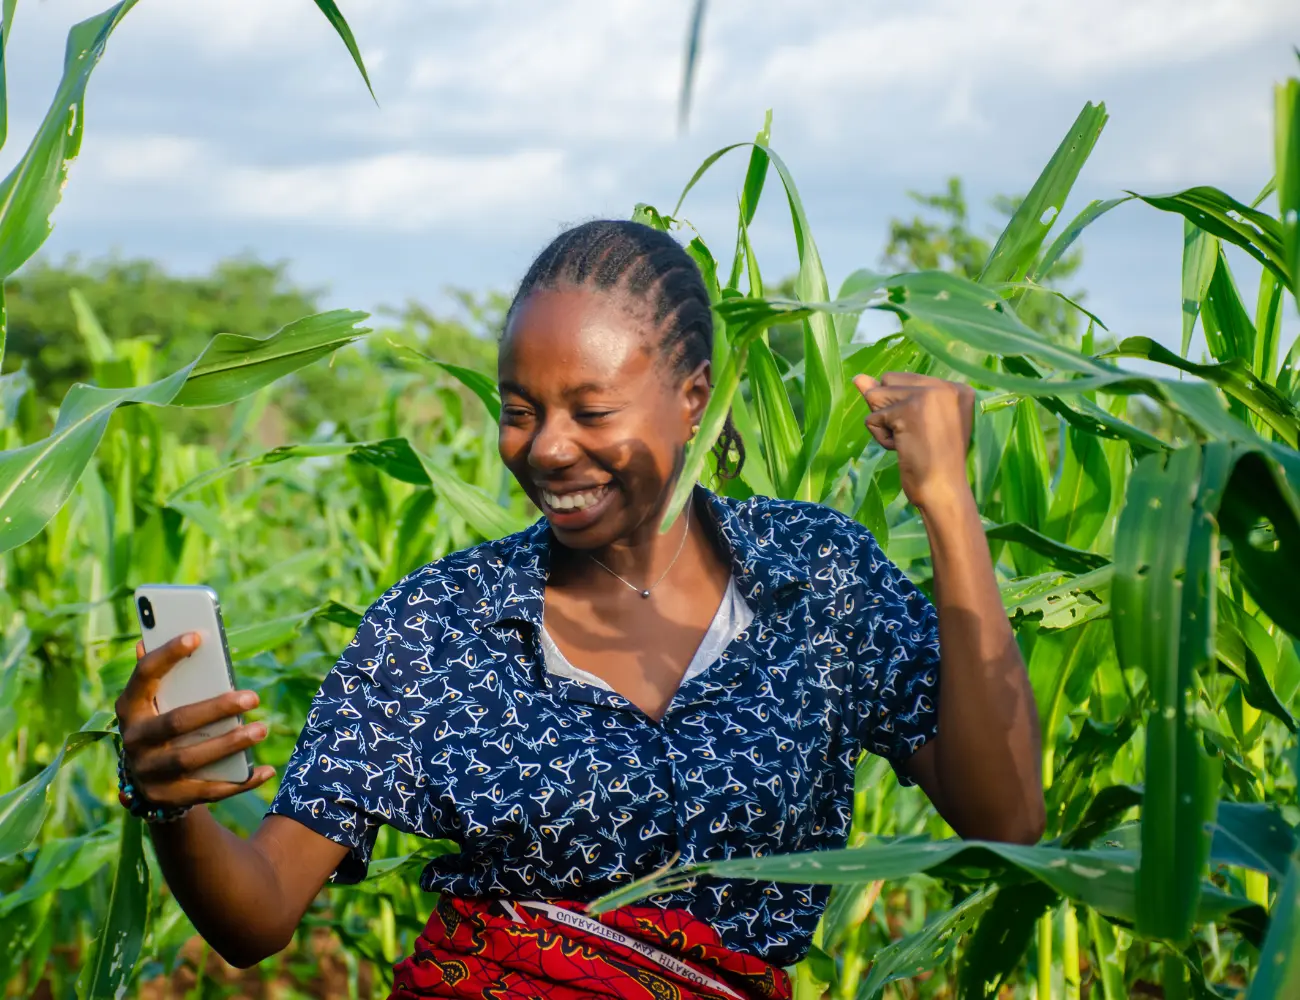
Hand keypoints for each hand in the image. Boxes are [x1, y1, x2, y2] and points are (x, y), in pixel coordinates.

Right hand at [115, 632, 275, 809]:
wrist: (150, 784)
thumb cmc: (161, 725)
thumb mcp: (154, 702)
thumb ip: (158, 677)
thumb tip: (146, 640)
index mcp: (130, 708)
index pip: (145, 676)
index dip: (167, 655)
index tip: (198, 636)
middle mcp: (134, 741)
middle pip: (176, 722)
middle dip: (216, 709)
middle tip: (253, 697)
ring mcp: (149, 773)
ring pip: (191, 758)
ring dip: (230, 744)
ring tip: (261, 729)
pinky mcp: (169, 798)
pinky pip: (209, 791)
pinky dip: (240, 781)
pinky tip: (266, 770)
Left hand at [852, 371, 974, 513]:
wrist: (944, 491)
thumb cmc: (932, 461)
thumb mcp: (913, 422)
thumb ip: (888, 395)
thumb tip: (858, 378)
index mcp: (956, 388)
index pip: (904, 380)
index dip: (900, 407)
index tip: (925, 432)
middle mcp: (945, 386)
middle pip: (888, 382)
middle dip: (889, 411)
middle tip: (915, 436)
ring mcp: (928, 396)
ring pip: (875, 396)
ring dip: (883, 424)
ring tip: (908, 441)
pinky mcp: (909, 410)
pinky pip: (872, 418)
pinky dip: (881, 438)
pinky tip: (903, 449)